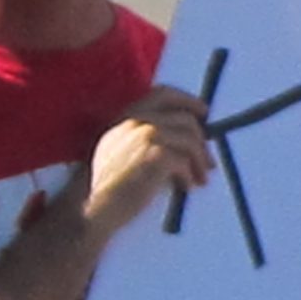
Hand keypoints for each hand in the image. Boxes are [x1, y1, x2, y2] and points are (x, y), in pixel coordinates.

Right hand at [79, 86, 215, 237]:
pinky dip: (189, 176)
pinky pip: (185, 161)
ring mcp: (146, 135)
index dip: (187, 101)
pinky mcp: (155, 155)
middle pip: (185, 120)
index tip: (204, 112)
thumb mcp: (121, 149)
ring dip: (200, 161)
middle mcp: (136, 119)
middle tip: (208, 163)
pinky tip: (185, 187)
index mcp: (126, 115)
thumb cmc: (107, 185)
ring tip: (200, 180)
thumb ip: (146, 138)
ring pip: (190, 140)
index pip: (164, 94)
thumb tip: (188, 141)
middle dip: (202, 142)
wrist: (92, 206)